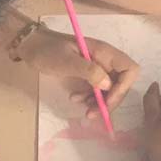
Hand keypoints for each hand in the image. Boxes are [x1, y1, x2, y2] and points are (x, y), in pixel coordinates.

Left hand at [15, 27, 139, 118]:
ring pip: (109, 90)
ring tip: (84, 110)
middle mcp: (105, 60)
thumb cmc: (46, 50)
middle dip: (110, 100)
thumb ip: (89, 71)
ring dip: (100, 102)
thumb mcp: (66, 61)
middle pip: (121, 83)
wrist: (30, 46)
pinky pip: (97, 90)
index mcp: (104, 52)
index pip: (129, 69)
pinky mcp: (89, 75)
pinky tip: (76, 100)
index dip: (124, 87)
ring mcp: (97, 67)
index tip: (108, 100)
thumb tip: (108, 86)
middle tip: (94, 113)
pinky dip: (90, 98)